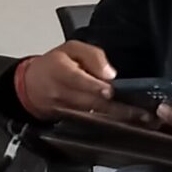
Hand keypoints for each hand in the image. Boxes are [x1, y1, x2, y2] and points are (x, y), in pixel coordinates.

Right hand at [18, 41, 147, 123]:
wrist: (30, 86)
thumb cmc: (53, 65)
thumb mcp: (70, 49)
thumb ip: (92, 55)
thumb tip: (109, 73)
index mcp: (59, 70)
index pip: (75, 79)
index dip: (93, 86)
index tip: (109, 90)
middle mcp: (61, 92)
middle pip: (89, 101)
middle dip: (116, 107)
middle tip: (140, 111)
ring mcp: (65, 108)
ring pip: (94, 114)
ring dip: (118, 117)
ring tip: (140, 118)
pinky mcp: (70, 119)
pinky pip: (93, 121)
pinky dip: (112, 122)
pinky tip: (128, 122)